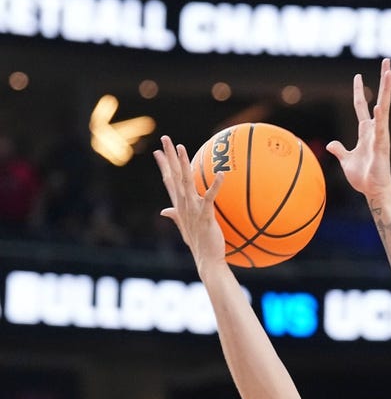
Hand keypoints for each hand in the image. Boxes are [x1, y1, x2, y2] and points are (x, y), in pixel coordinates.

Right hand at [153, 135, 225, 271]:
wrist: (206, 259)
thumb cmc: (199, 244)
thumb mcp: (184, 228)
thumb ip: (175, 216)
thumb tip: (164, 210)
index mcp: (179, 205)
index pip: (168, 181)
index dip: (164, 166)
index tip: (158, 152)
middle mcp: (182, 205)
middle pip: (173, 176)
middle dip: (169, 157)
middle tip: (165, 139)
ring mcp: (192, 209)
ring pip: (186, 182)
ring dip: (183, 164)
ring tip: (181, 147)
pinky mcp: (205, 215)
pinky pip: (210, 198)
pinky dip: (216, 186)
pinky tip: (222, 174)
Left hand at [327, 58, 390, 199]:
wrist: (373, 191)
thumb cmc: (363, 177)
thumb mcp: (346, 160)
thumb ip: (340, 150)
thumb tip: (332, 143)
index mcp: (365, 131)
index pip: (361, 106)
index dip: (358, 91)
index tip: (357, 75)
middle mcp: (375, 130)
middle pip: (380, 99)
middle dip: (383, 81)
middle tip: (387, 62)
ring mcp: (380, 136)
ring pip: (384, 108)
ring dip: (387, 91)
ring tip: (390, 73)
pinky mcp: (382, 146)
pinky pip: (381, 129)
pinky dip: (381, 118)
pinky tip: (380, 105)